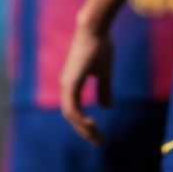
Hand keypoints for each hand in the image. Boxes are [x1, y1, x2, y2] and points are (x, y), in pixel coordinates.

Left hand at [58, 19, 112, 143]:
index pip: (75, 111)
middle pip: (71, 116)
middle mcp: (66, 86)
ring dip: (83, 128)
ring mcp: (66, 84)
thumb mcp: (103, 72)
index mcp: (72, 84)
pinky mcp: (70, 82)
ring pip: (71, 115)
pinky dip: (81, 119)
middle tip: (99, 142)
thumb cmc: (99, 46)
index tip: (98, 135)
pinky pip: (72, 108)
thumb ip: (104, 89)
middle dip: (84, 131)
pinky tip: (92, 125)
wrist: (95, 29)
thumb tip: (106, 107)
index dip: (84, 125)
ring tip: (97, 138)